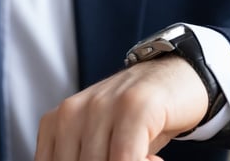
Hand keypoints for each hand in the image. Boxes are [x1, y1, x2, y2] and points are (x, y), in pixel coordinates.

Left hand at [34, 55, 207, 160]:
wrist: (175, 77)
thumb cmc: (137, 121)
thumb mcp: (100, 144)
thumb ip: (84, 156)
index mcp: (55, 124)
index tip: (105, 159)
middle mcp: (71, 112)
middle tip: (129, 159)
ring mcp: (101, 105)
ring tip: (145, 158)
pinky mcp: (133, 105)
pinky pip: (125, 157)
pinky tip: (154, 159)